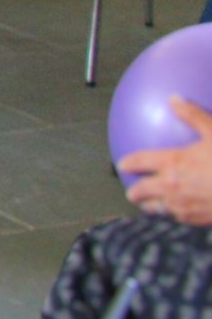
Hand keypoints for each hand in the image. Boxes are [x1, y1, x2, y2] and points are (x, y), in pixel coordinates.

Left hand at [121, 97, 211, 223]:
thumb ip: (192, 116)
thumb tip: (174, 99)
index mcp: (172, 163)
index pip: (141, 162)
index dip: (129, 163)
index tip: (122, 164)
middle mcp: (171, 186)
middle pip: (143, 192)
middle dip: (134, 193)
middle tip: (131, 193)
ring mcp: (183, 206)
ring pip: (158, 209)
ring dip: (151, 207)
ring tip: (149, 207)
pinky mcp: (196, 219)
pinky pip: (178, 218)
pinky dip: (173, 215)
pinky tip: (178, 214)